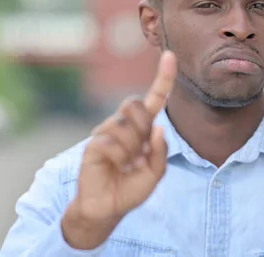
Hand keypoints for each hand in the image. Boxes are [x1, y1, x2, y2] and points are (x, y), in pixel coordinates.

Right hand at [62, 51, 176, 249]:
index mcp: (142, 129)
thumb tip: (159, 128)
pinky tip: (117, 168)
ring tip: (127, 165)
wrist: (106, 208)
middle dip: (142, 128)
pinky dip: (119, 158)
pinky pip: (111, 142)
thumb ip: (160, 153)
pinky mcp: (94, 144)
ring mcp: (107, 132)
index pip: (154, 99)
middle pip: (135, 104)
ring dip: (131, 150)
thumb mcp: (154, 174)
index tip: (170, 56)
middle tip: (139, 154)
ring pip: (125, 125)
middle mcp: (123, 125)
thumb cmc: (130, 189)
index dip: (163, 78)